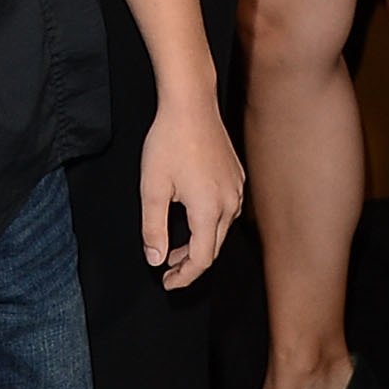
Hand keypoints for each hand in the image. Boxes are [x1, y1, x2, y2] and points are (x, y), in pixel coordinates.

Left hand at [139, 95, 243, 288]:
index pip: (202, 259)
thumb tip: (156, 259)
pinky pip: (225, 211)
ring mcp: (236, 190)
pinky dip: (208, 224)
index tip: (167, 282)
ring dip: (199, 243)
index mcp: (209, 210)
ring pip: (220, 230)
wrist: (191, 106)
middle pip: (214, 248)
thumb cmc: (169, 142)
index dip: (184, 276)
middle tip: (167, 269)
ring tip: (174, 246)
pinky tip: (190, 218)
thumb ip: (153, 228)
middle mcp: (229, 203)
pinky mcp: (236, 178)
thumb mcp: (152, 188)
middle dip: (190, 263)